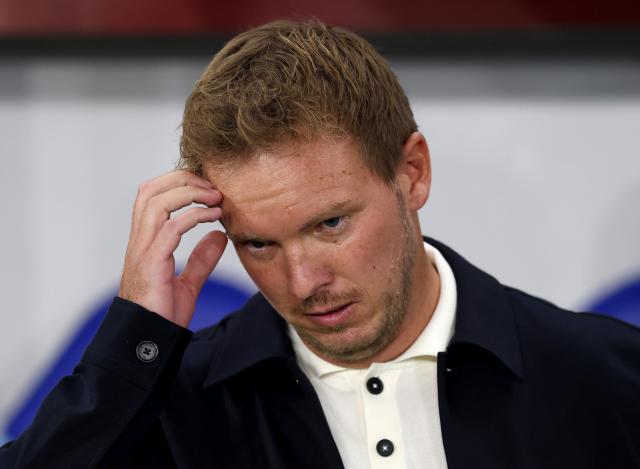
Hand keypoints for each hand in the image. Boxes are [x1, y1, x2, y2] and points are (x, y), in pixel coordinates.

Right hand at [119, 170, 226, 326]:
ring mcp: (143, 250)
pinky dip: (194, 216)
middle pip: (150, 190)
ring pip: (157, 202)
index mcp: (146, 242)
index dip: (177, 183)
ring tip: (215, 197)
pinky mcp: (151, 262)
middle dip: (182, 179)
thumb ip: (201, 259)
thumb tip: (219, 237)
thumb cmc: (162, 315)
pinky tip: (214, 217)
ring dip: (189, 192)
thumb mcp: (187, 283)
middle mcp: (140, 241)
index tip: (208, 187)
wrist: (150, 341)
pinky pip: (171, 227)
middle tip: (213, 185)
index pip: (152, 196)